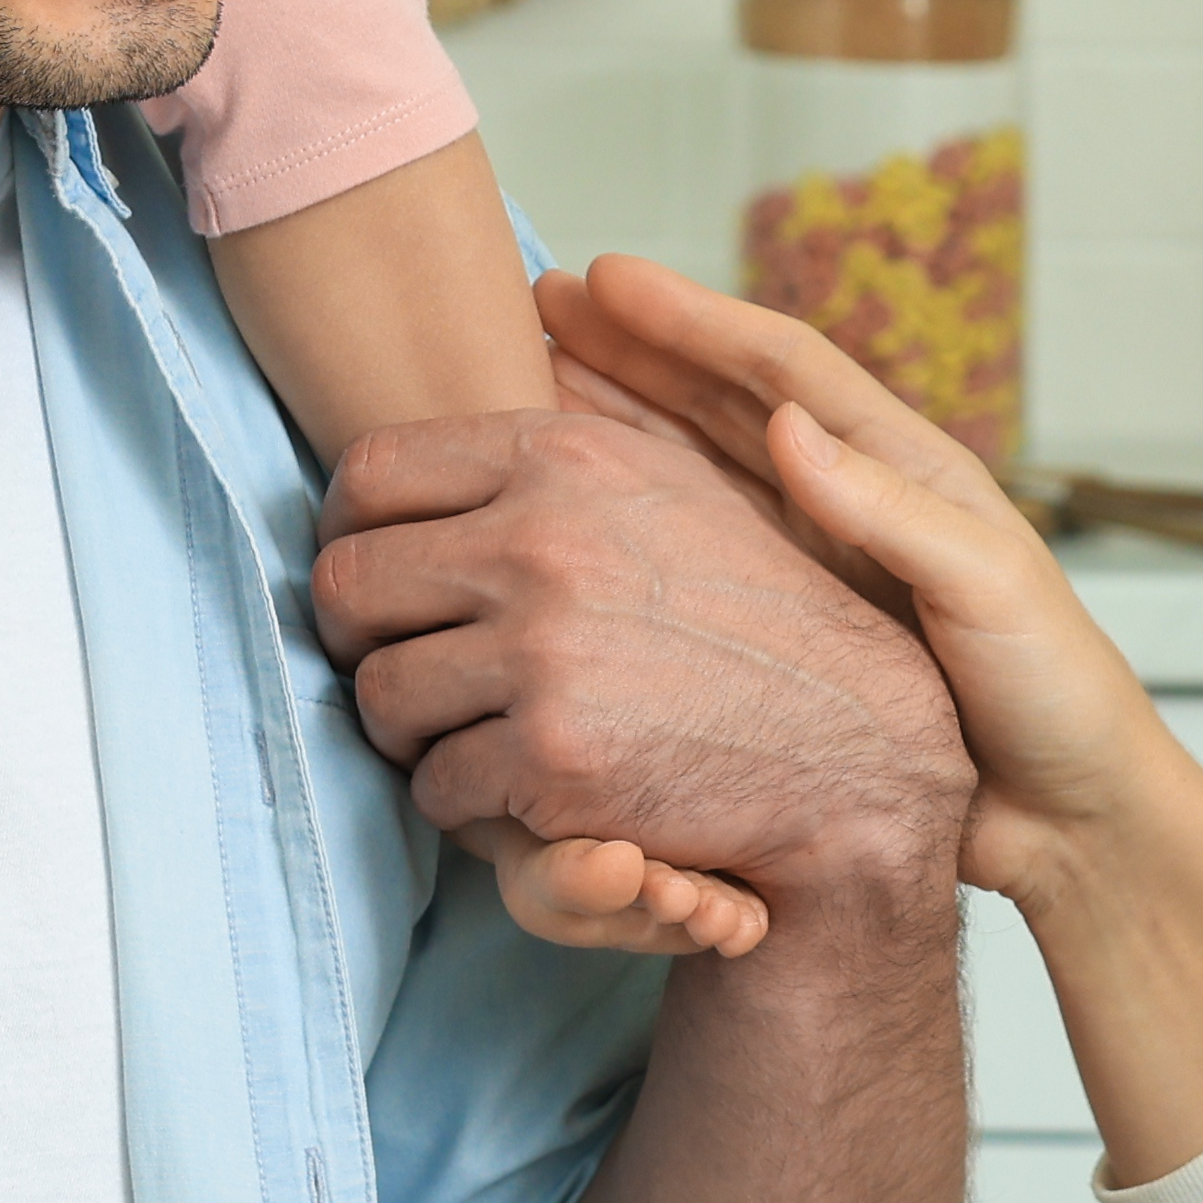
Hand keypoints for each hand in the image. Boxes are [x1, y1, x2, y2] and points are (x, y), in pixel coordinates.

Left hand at [311, 400, 970, 968]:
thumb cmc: (758, 618)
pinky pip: (437, 790)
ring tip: (474, 734)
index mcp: (563, 459)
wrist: (857, 747)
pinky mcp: (551, 758)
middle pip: (345, 588)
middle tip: (406, 668)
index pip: (369, 476)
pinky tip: (528, 793)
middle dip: (363, 642)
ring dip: (415, 734)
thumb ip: (565, 448)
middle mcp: (541, 543)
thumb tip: (475, 395)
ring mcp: (542, 653)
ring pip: (380, 699)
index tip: (379, 579)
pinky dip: (472, 807)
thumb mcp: (673, 488)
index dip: (350, 535)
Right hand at [538, 258, 1171, 910]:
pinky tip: (575, 519)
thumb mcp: (993, 589)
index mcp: (904, 468)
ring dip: (620, 423)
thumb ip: (896, 512)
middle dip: (633, 352)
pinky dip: (632, 527)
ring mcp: (814, 574)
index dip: (692, 319)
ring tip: (535, 382)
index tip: (607, 277)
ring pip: (696, 474)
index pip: (782, 368)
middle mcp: (849, 506)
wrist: (1074, 824)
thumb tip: (790, 429)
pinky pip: (694, 566)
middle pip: (722, 405)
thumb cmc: (1057, 696)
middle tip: (542, 305)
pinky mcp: (788, 646)